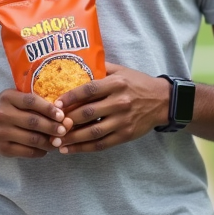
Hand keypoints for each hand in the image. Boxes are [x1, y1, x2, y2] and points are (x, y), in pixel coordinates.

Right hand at [0, 89, 72, 158]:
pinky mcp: (2, 149)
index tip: (62, 115)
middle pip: (34, 122)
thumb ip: (35, 104)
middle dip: (53, 127)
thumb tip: (62, 116)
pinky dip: (40, 151)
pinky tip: (46, 148)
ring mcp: (1, 133)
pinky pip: (27, 152)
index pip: (32, 102)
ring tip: (59, 141)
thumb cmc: (5, 107)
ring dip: (50, 142)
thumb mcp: (15, 97)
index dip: (49, 109)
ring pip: (32, 139)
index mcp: (8, 98)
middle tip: (65, 130)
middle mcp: (2, 115)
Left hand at [55, 63, 170, 153]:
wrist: (163, 101)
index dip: (70, 97)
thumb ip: (101, 68)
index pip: (89, 90)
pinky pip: (102, 144)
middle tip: (50, 124)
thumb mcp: (122, 71)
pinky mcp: (126, 134)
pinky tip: (70, 149)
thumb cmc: (138, 84)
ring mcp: (123, 120)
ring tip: (55, 141)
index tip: (55, 104)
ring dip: (72, 138)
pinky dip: (84, 148)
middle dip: (67, 120)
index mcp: (116, 83)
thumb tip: (76, 64)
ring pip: (93, 131)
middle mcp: (119, 102)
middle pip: (88, 113)